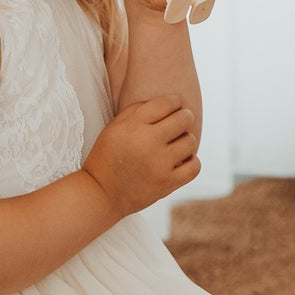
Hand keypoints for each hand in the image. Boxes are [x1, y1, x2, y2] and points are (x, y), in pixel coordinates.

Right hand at [81, 93, 200, 215]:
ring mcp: (159, 164)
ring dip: (186, 140)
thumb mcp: (114, 127)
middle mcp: (147, 142)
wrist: (100, 193)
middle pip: (183, 119)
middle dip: (185, 116)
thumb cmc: (107, 156)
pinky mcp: (167, 183)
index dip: (175, 101)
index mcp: (133, 126)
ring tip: (178, 142)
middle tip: (182, 120)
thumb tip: (167, 102)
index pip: (166, 103)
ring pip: (190, 141)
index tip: (175, 105)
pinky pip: (194, 166)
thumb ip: (137, 110)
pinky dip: (191, 161)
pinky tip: (182, 160)